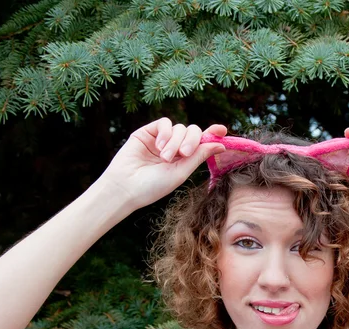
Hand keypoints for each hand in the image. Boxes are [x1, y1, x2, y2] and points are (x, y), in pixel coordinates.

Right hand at [98, 117, 226, 210]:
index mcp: (185, 159)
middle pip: (193, 132)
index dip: (213, 134)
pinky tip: (159, 147)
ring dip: (176, 141)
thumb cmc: (153, 186)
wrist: (126, 187)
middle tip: (184, 154)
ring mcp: (161, 139)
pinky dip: (166, 133)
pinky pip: (165, 123)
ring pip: (180, 127)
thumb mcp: (181, 172)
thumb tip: (221, 144)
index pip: (202, 142)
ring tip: (165, 157)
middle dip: (192, 141)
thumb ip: (199, 156)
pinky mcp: (148, 132)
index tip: (223, 130)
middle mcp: (175, 147)